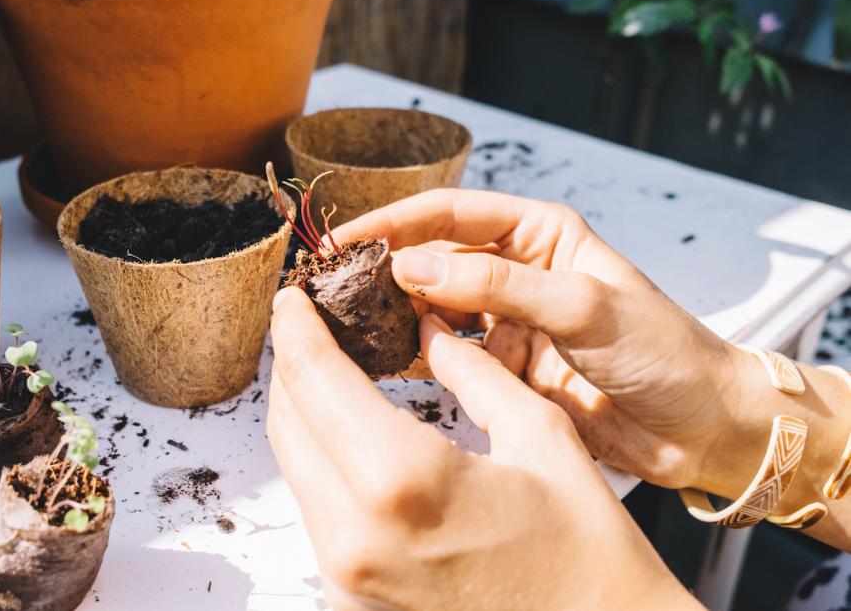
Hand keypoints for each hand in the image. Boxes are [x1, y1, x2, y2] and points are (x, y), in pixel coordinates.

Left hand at [267, 287, 697, 610]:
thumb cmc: (589, 555)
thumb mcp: (541, 437)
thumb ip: (472, 371)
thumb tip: (429, 327)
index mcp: (401, 480)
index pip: (314, 378)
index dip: (295, 326)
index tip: (293, 296)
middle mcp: (354, 536)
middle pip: (288, 422)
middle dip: (294, 363)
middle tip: (312, 325)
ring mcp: (345, 579)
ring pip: (296, 469)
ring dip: (306, 414)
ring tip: (332, 373)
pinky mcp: (350, 602)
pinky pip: (319, 515)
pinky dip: (327, 466)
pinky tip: (354, 439)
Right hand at [332, 188, 745, 491]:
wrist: (699, 427)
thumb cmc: (662, 351)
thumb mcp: (584, 307)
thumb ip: (498, 287)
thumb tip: (413, 265)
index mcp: (539, 234)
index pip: (450, 216)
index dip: (395, 223)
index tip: (345, 238)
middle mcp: (515, 271)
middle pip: (432, 258)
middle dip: (383, 266)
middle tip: (329, 282)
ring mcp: (504, 321)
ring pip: (430, 307)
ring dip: (391, 310)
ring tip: (341, 317)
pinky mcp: (500, 369)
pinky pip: (444, 355)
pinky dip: (412, 353)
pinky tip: (378, 355)